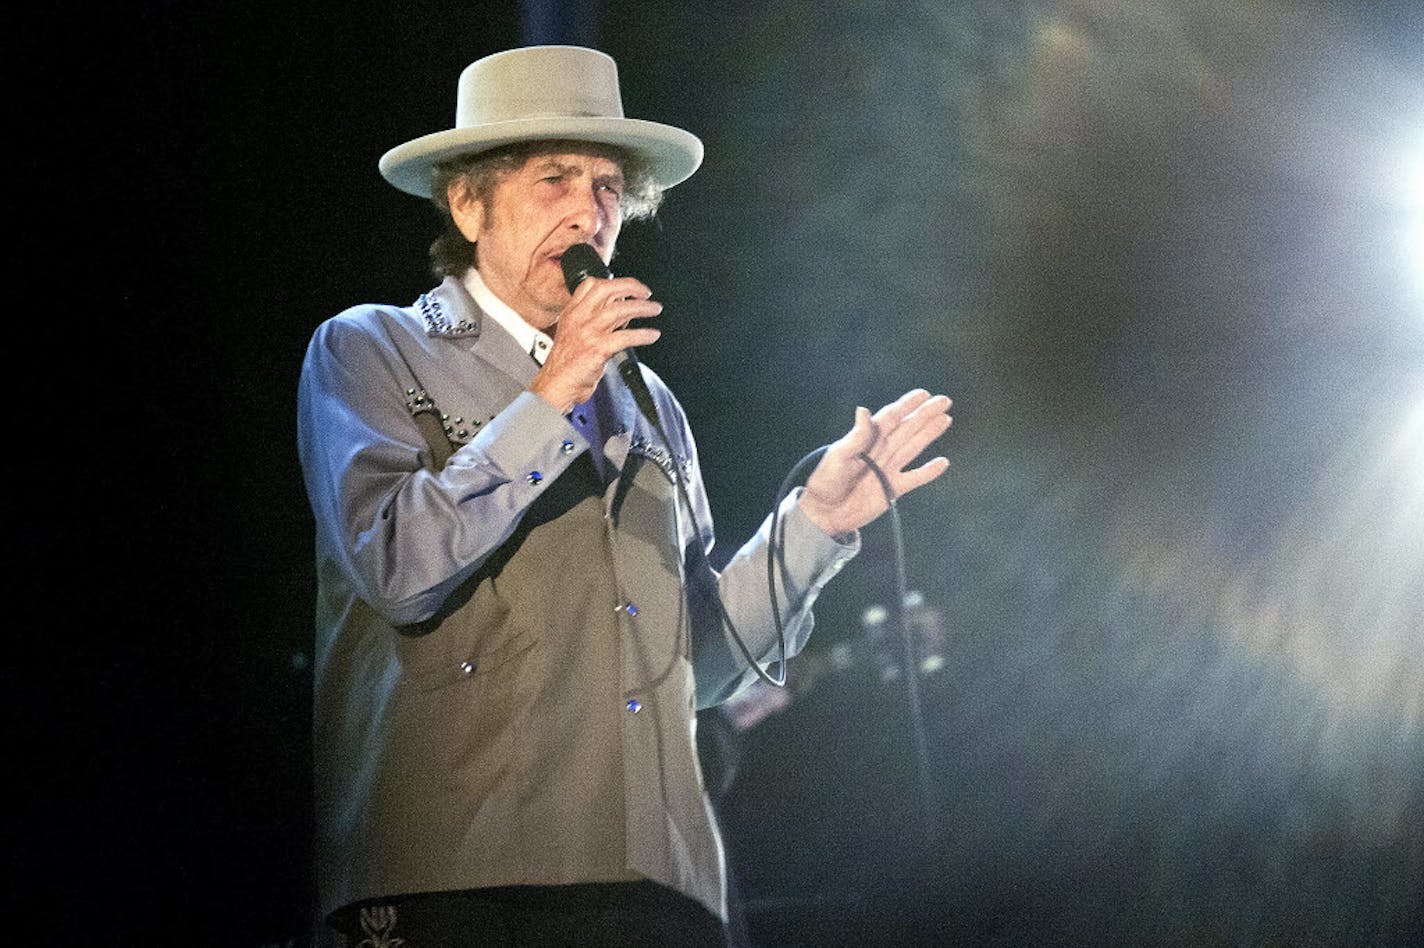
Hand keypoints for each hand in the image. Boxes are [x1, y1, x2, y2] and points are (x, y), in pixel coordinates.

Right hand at [530, 275, 662, 412]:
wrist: (556, 385)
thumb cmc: (566, 363)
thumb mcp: (574, 333)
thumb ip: (595, 319)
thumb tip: (624, 310)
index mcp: (572, 312)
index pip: (591, 284)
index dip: (614, 281)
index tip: (629, 286)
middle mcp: (579, 318)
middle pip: (606, 290)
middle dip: (631, 287)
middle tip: (646, 293)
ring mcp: (588, 333)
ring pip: (619, 310)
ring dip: (642, 308)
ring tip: (655, 309)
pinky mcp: (597, 349)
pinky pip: (626, 336)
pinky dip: (643, 334)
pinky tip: (652, 335)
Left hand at [798, 389, 952, 536]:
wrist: (825, 512)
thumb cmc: (826, 481)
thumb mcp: (838, 456)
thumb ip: (856, 436)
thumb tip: (864, 410)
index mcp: (867, 439)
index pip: (890, 417)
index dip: (906, 405)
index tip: (923, 394)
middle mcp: (881, 450)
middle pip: (907, 428)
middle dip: (925, 414)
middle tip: (944, 401)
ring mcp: (888, 468)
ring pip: (914, 447)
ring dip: (929, 433)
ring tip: (945, 419)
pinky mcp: (892, 488)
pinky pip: (915, 478)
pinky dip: (928, 472)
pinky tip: (942, 462)